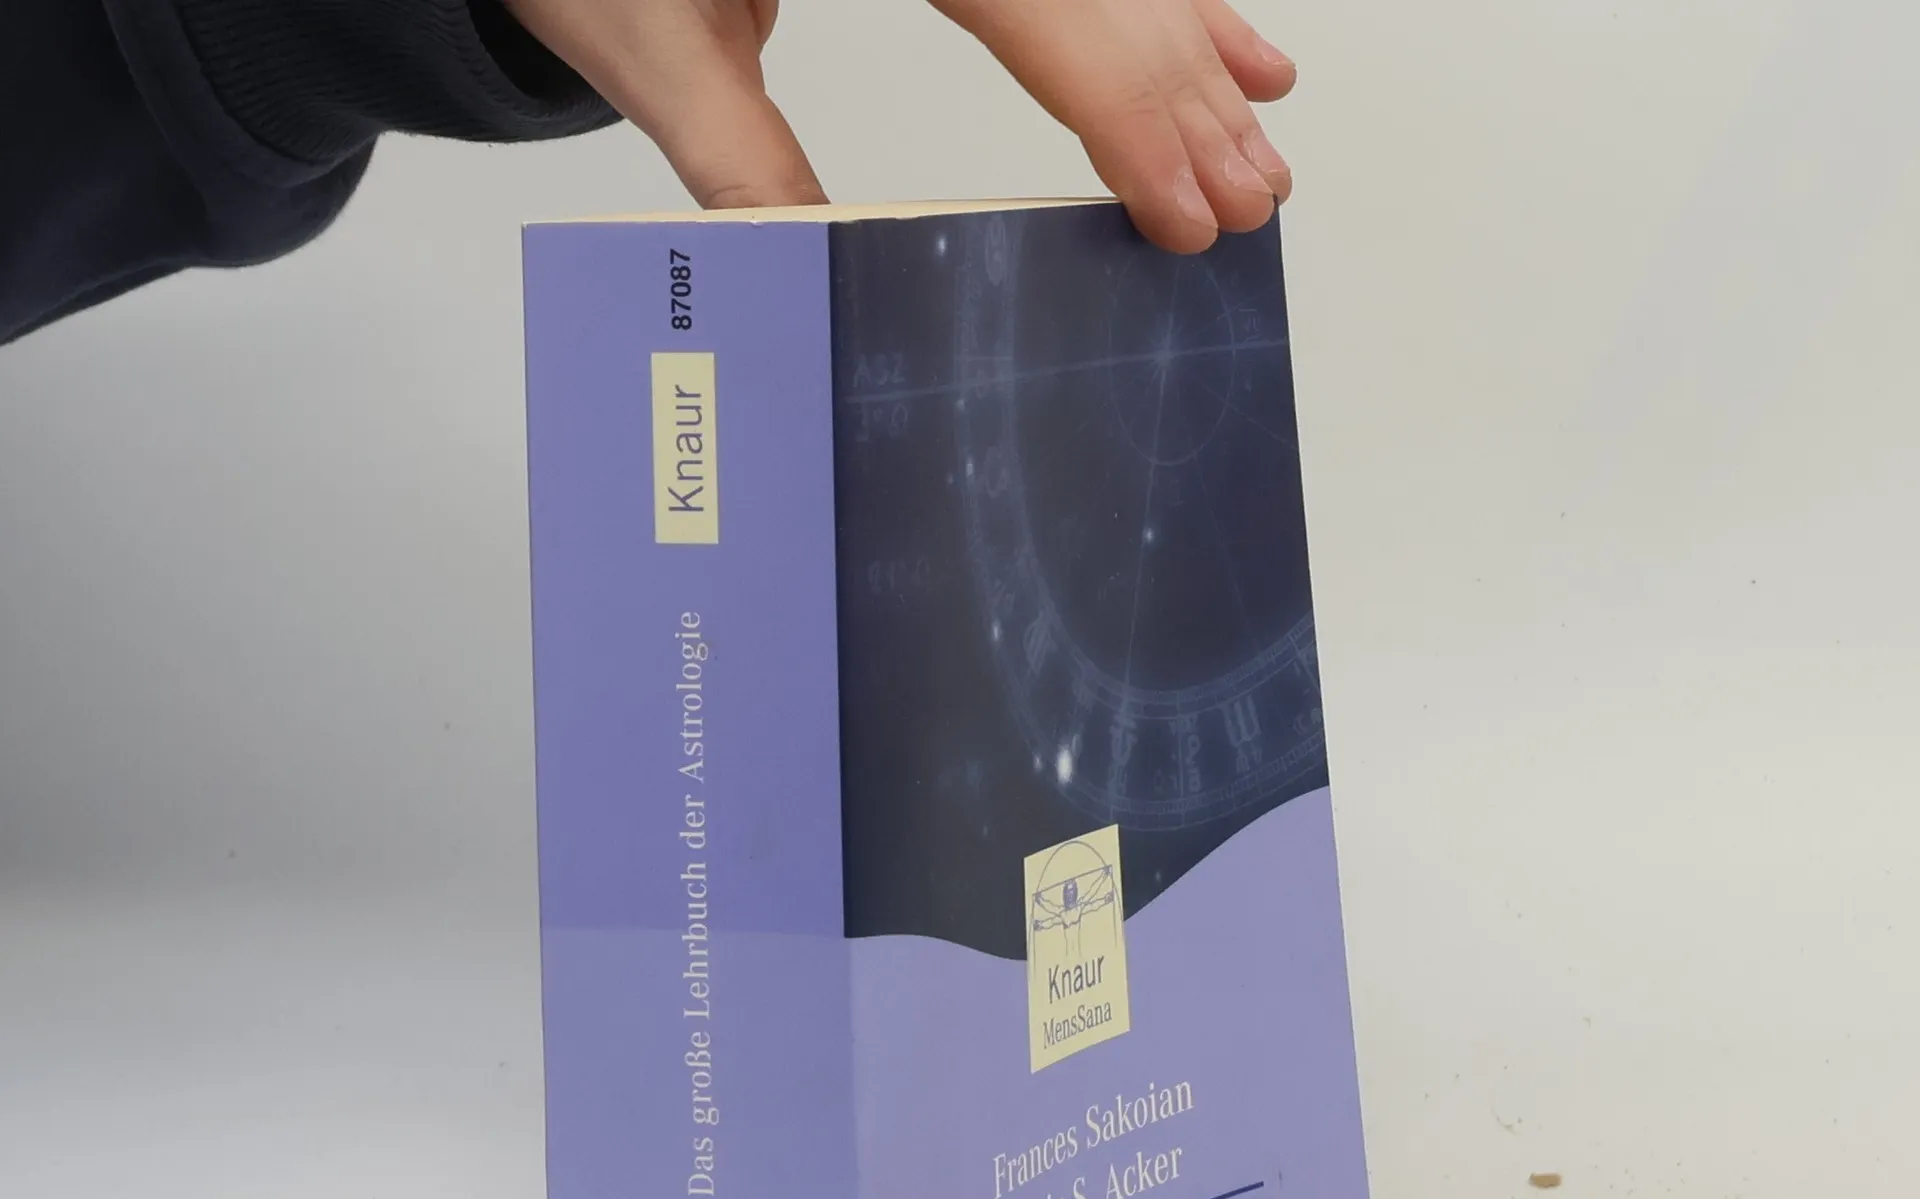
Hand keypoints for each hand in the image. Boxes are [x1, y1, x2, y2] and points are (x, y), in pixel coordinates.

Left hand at [500, 0, 1295, 251]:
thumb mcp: (646, 40)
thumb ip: (734, 151)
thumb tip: (818, 263)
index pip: (1037, 0)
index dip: (1125, 106)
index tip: (1184, 201)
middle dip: (1180, 87)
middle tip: (1250, 196)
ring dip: (1191, 41)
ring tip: (1258, 135)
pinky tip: (1231, 39)